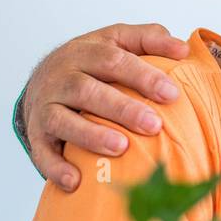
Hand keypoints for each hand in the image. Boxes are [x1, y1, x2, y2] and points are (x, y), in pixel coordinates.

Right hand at [22, 23, 189, 191]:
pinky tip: (76, 181)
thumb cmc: (93, 62)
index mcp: (85, 52)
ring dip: (90, 135)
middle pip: (87, 91)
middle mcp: (61, 78)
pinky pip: (42, 152)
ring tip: (121, 147)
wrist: (43, 79)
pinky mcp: (37, 135)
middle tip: (154, 125)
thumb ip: (150, 39)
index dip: (142, 76)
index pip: (113, 60)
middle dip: (122, 109)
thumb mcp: (118, 41)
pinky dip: (56, 167)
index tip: (172, 94)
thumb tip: (183, 50)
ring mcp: (46, 107)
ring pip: (62, 120)